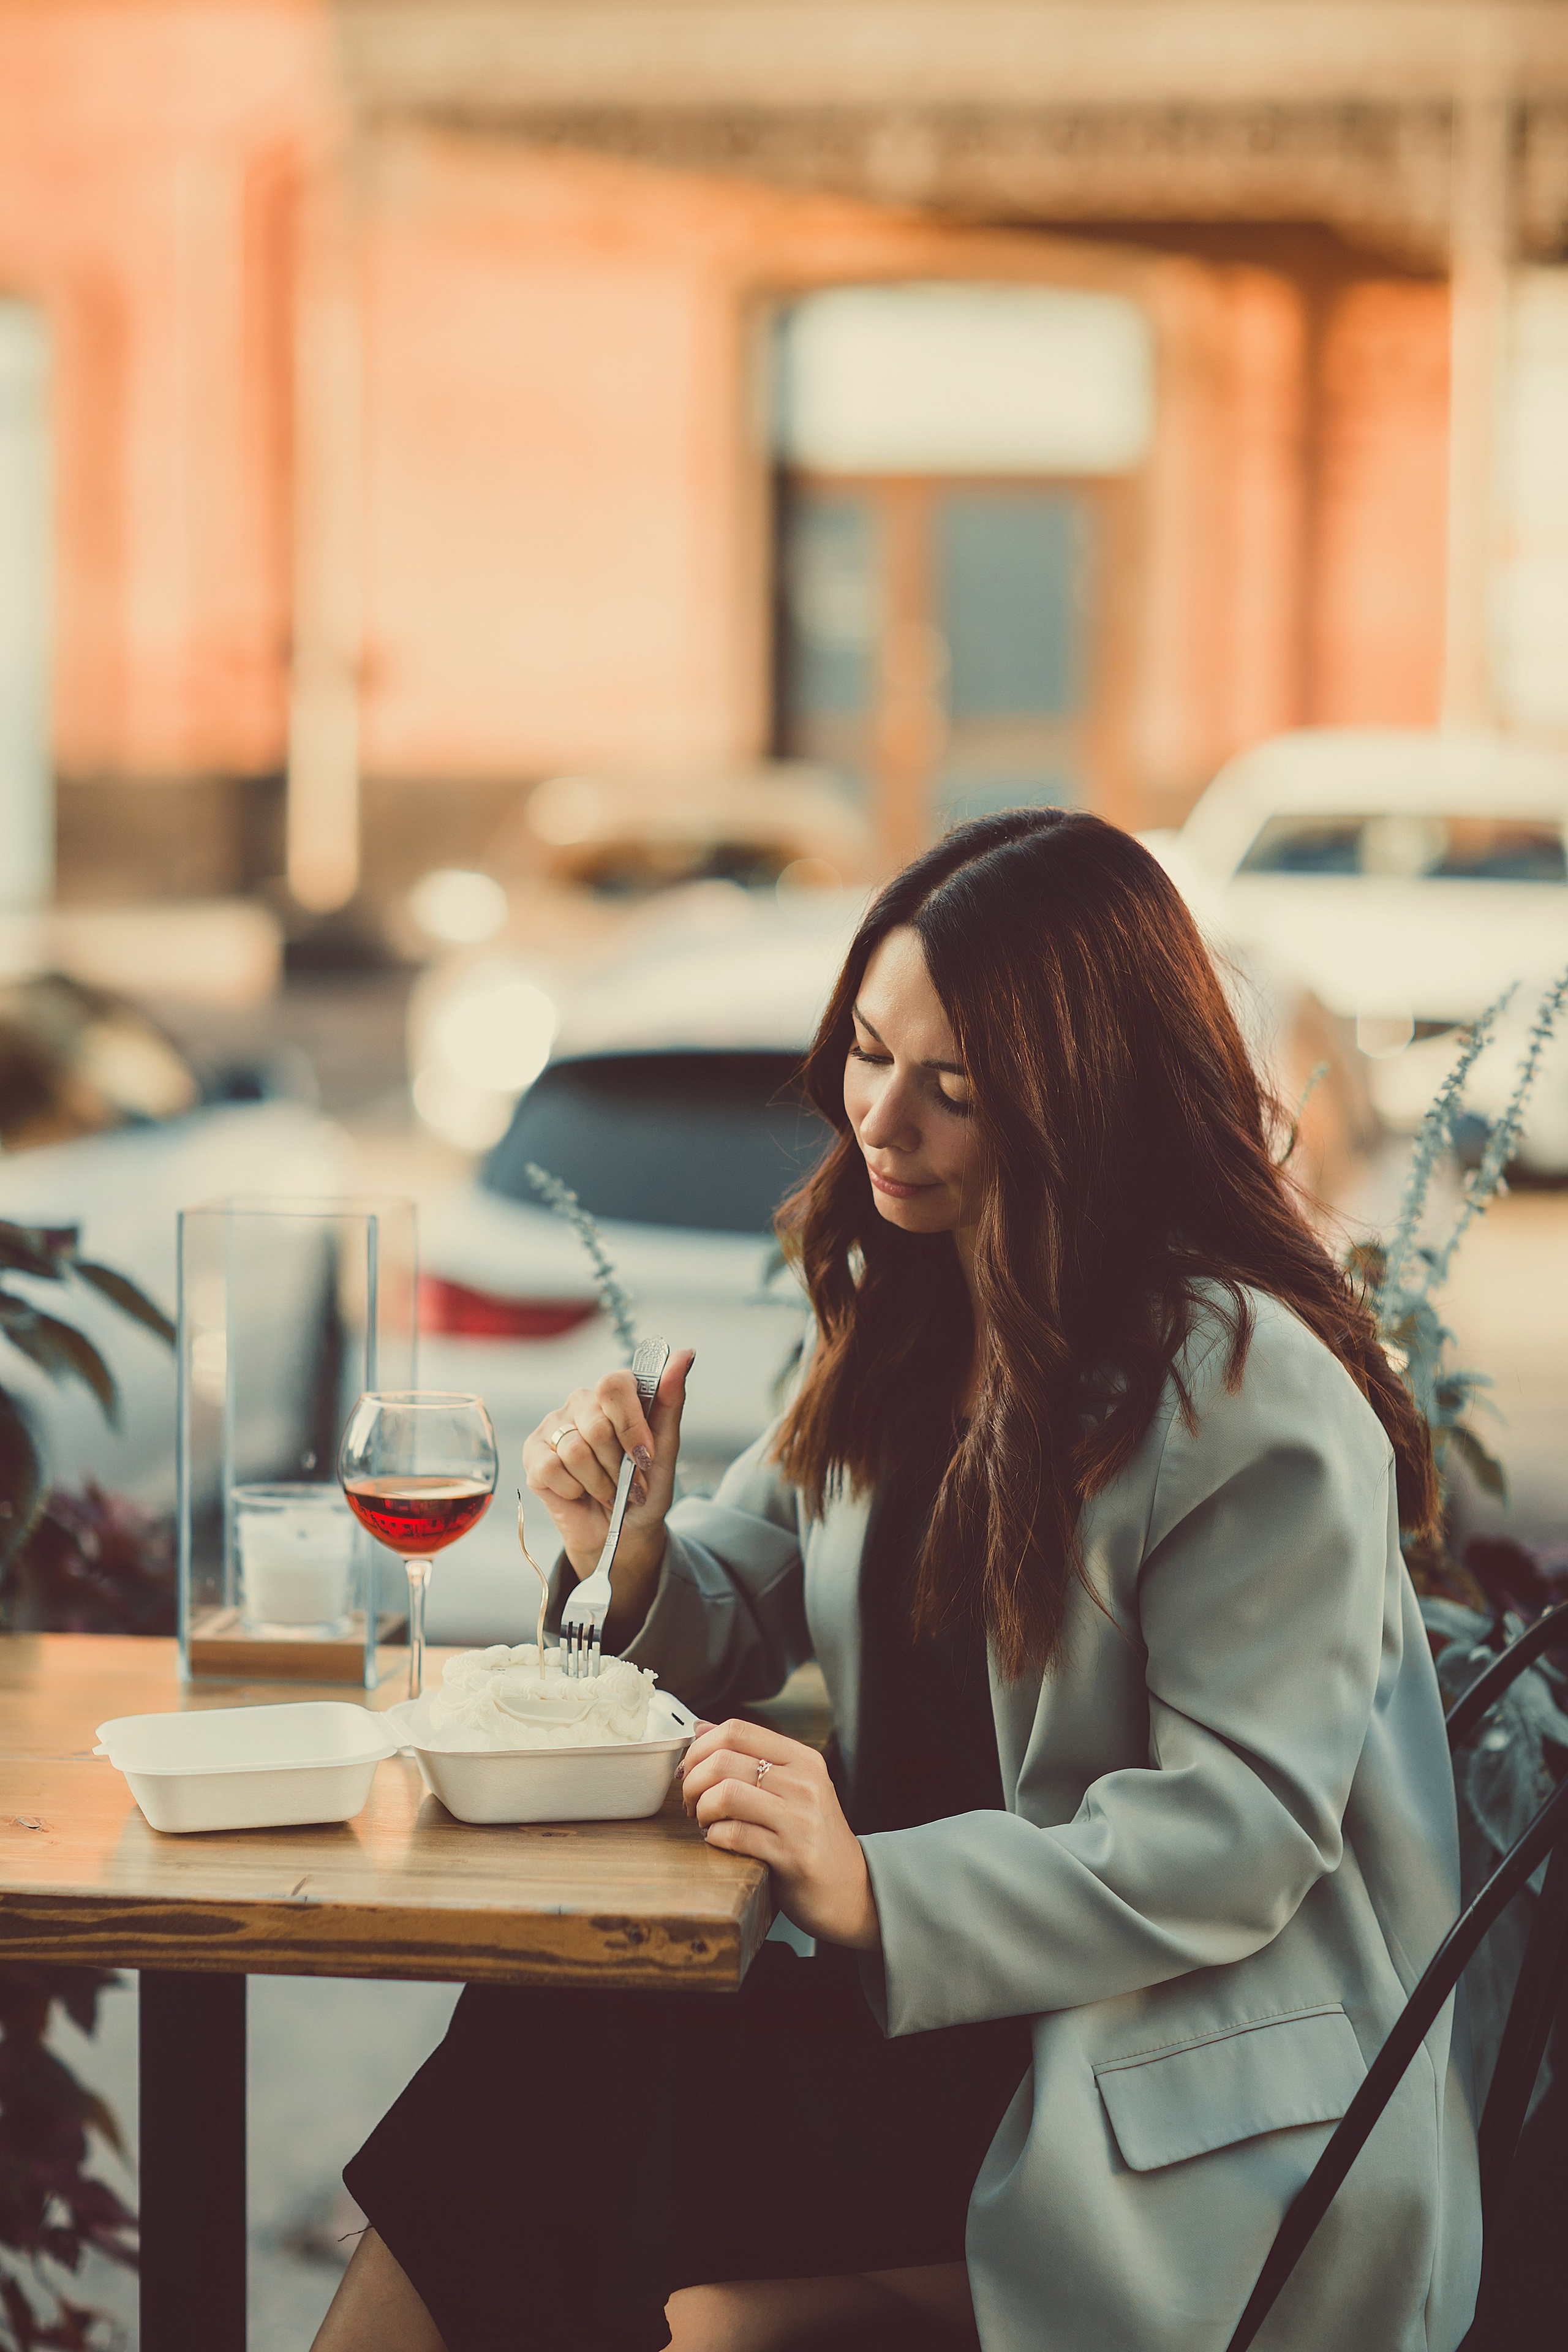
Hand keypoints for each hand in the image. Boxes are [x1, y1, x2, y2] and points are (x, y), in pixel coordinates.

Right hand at [523, 1351, 693, 1639]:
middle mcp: (580, 1403)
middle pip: (596, 1425)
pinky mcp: (533, 1455)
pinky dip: (574, 1491)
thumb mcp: (665, 1450)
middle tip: (624, 1481)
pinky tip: (580, 1493)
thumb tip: (685, 1355)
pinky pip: (552, 1469)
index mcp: (614, 1394)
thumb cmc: (644, 1490)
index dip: (632, 1426)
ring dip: (599, 1483)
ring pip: (575, 1450)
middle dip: (617, 1464)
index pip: (615, 1385)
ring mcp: (553, 1427)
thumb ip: (670, 1400)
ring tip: (605, 1491)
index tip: (645, 1456)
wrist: (621, 1536)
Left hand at [680, 1720, 880, 1952]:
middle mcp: (805, 1783)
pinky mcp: (792, 1855)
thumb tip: (700, 1729)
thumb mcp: (792, 1787)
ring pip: (725, 1794)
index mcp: (803, 1759)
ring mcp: (800, 1819)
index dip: (700, 1747)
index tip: (690, 1769)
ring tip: (705, 1821)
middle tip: (690, 1801)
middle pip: (724, 1760)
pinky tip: (718, 1841)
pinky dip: (713, 1837)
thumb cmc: (813, 1837)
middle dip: (693, 1781)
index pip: (737, 1730)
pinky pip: (734, 1834)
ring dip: (701, 1809)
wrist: (851, 1890)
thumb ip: (750, 1757)